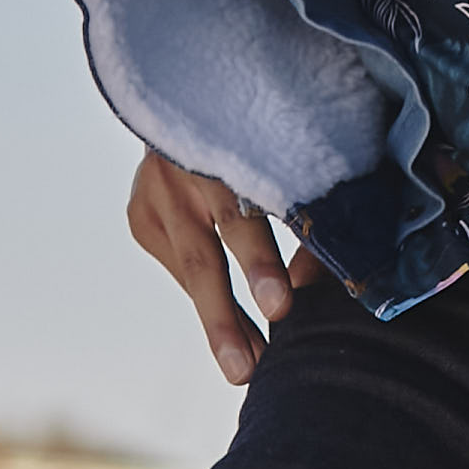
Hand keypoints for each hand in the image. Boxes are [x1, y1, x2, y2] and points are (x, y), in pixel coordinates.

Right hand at [127, 150, 317, 384]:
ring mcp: (152, 193)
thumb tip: (329, 274)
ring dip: (223, 323)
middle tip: (250, 366)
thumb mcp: (289, 153)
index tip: (281, 307)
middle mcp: (178, 170)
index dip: (261, 262)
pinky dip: (210, 297)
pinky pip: (181, 266)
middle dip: (227, 316)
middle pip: (203, 255)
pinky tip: (234, 332)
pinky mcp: (140, 216)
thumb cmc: (262, 128)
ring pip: (191, 270)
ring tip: (245, 371)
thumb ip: (306, 206)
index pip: (240, 214)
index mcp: (221, 148)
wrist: (186, 97)